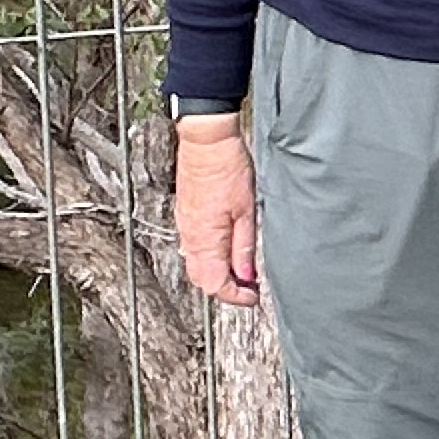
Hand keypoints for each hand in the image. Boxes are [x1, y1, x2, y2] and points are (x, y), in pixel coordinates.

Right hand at [172, 118, 259, 302]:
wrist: (206, 141)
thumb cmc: (228, 169)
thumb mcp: (247, 212)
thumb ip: (243, 248)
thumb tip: (246, 277)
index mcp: (206, 241)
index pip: (215, 285)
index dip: (236, 297)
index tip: (253, 297)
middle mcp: (190, 238)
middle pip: (202, 280)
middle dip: (226, 289)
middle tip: (250, 286)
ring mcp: (185, 227)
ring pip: (197, 265)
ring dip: (218, 273)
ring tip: (242, 268)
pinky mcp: (185, 216)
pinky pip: (193, 248)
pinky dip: (210, 257)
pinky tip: (227, 248)